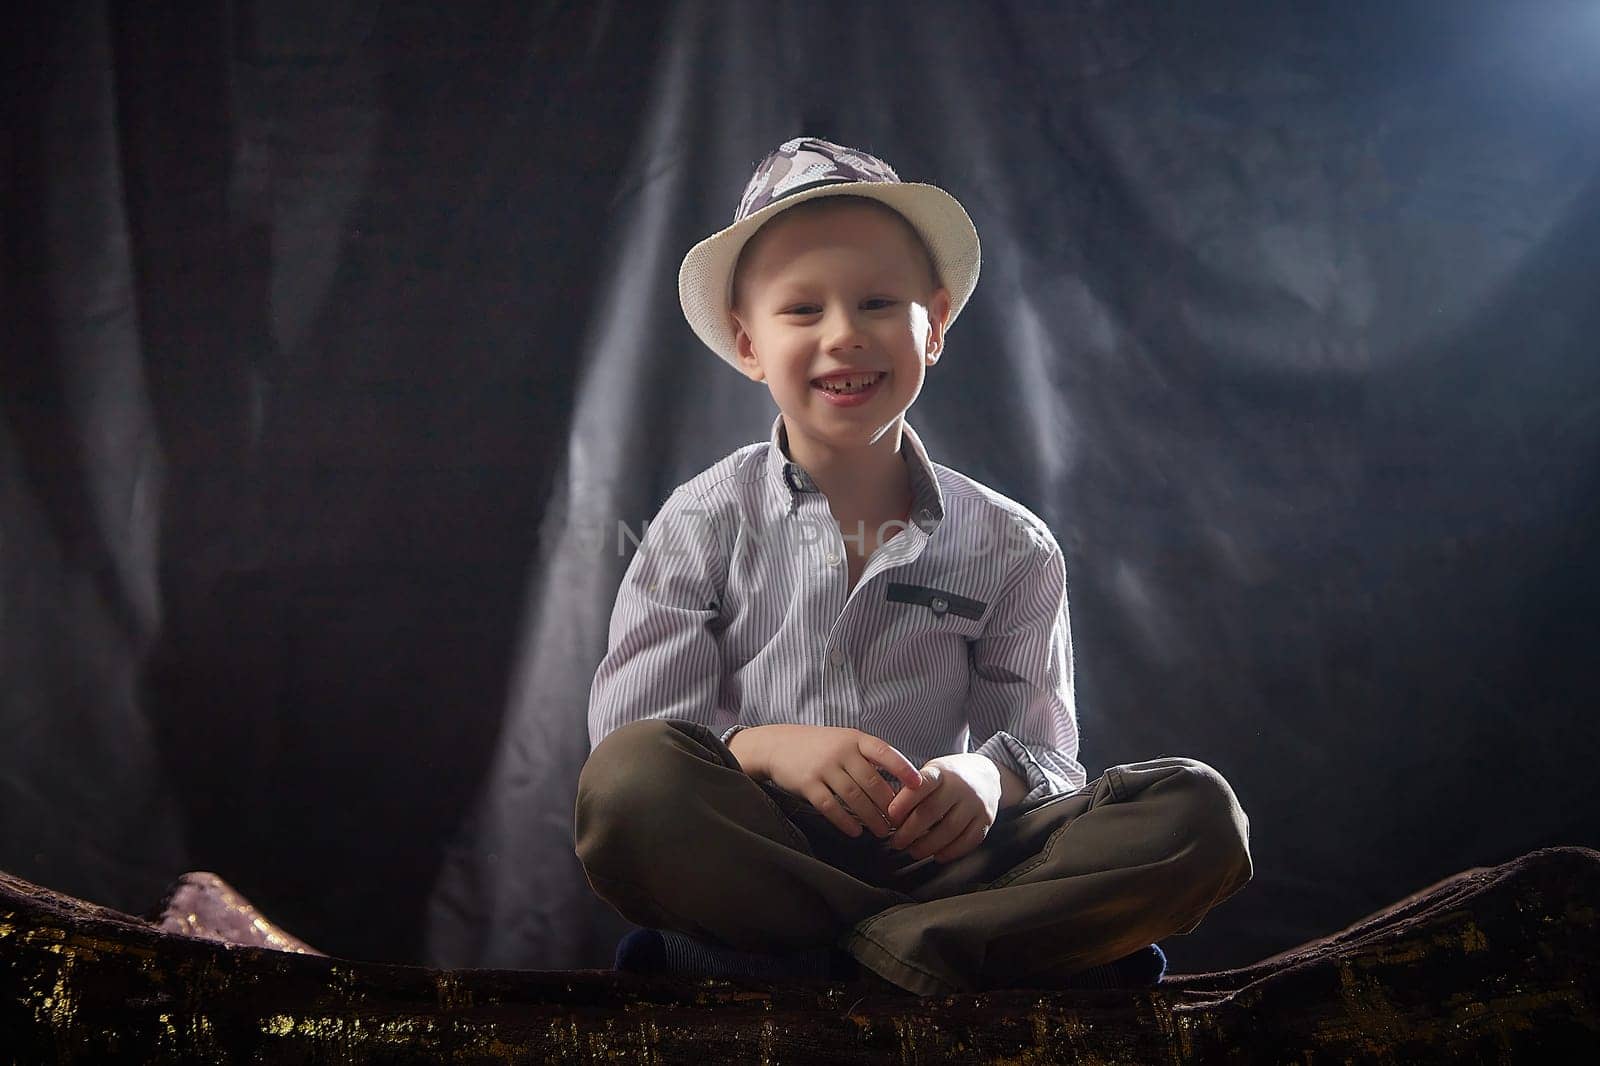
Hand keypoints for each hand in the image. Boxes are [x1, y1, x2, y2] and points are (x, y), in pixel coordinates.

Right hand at [736, 725, 922, 838]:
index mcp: (854, 738)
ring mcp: (823, 767)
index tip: (919, 785)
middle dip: (888, 805)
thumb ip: (867, 756)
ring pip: (854, 797)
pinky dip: (845, 822)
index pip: (884, 752)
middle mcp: (840, 751)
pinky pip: (830, 807)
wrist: (776, 745)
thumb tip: (898, 781)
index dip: (903, 768)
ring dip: (871, 817)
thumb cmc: (817, 746)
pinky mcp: (807, 784)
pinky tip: (855, 832)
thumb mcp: (843, 740)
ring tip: (882, 831)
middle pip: (872, 781)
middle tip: (900, 822)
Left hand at [884, 753, 1001, 862]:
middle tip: (897, 842)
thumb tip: (890, 817)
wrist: (987, 774)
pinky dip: (950, 852)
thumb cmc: (950, 777)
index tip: (890, 816)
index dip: (904, 802)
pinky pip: (968, 841)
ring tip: (914, 851)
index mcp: (941, 772)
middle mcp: (960, 786)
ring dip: (927, 846)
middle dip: (909, 831)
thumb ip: (913, 790)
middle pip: (931, 812)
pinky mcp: (986, 820)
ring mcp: (975, 804)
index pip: (921, 786)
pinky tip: (937, 855)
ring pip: (949, 830)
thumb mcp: (932, 773)